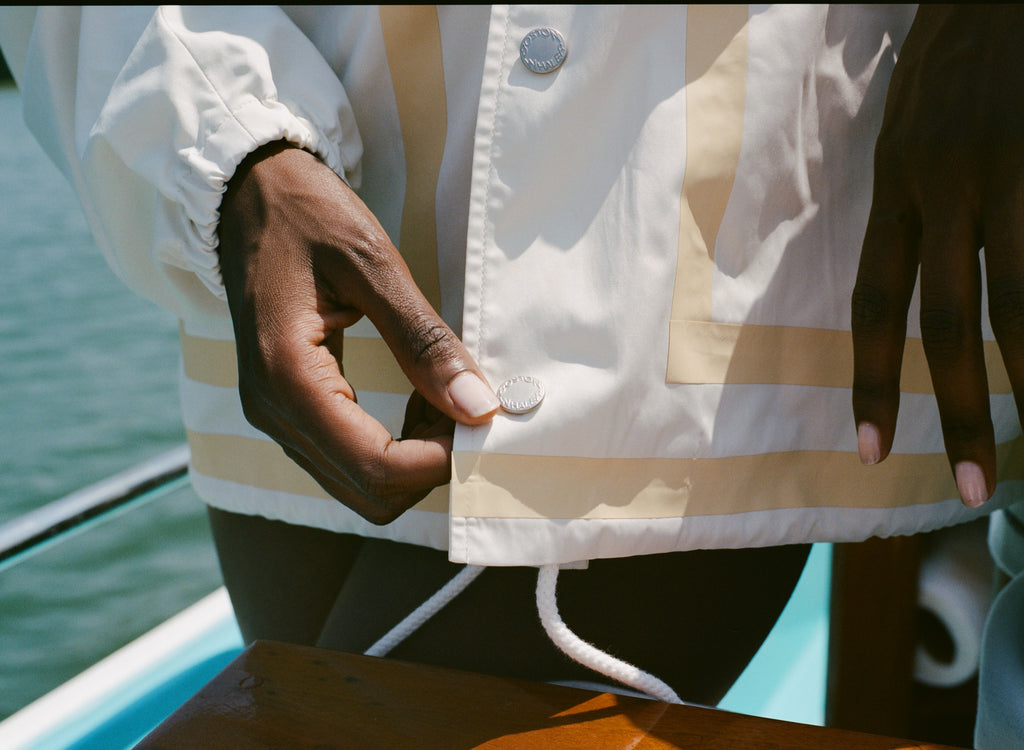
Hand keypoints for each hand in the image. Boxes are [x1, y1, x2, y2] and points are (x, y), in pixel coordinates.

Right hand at [217, 142, 498, 523]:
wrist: (248, 192)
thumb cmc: (308, 213)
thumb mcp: (373, 263)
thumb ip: (424, 340)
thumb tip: (478, 406)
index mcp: (288, 375)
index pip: (374, 466)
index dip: (438, 461)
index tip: (481, 421)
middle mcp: (272, 410)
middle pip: (367, 492)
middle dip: (428, 465)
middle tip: (465, 408)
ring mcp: (274, 414)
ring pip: (358, 483)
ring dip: (413, 457)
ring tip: (444, 398)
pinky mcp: (287, 408)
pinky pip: (346, 457)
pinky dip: (393, 445)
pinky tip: (418, 400)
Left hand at [852, 6, 1023, 507]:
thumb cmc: (960, 56)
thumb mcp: (917, 133)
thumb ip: (921, 208)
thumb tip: (928, 288)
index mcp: (897, 185)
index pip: (874, 302)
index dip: (872, 381)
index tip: (872, 449)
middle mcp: (941, 184)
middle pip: (942, 319)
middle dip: (957, 407)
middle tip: (974, 484)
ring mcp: (1006, 168)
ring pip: (1017, 298)